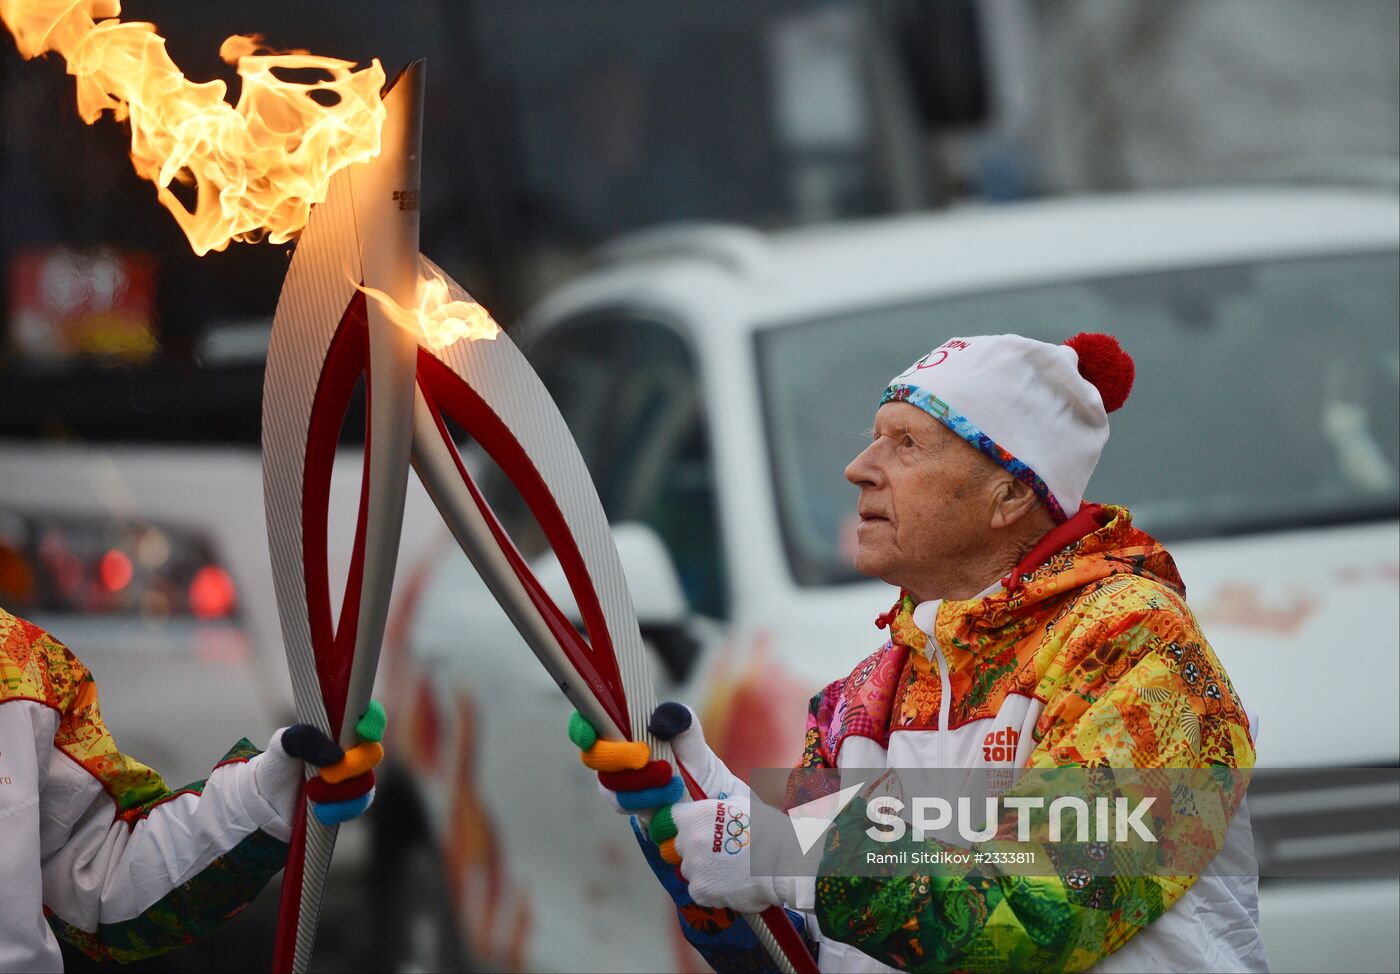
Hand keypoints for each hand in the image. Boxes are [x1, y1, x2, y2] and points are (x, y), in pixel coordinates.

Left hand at [276, 699, 385, 825]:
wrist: (270, 800)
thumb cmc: (280, 763)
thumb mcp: (284, 743)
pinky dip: (337, 809)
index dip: (373, 721)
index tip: (361, 731)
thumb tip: (337, 756)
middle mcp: (354, 750)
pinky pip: (358, 805)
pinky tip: (319, 808)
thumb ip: (306, 738)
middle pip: (373, 754)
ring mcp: (356, 776)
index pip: (370, 716)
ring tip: (311, 792)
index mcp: (341, 728)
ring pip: (365, 783)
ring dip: (337, 792)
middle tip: (326, 775)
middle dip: (351, 766)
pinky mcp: (353, 801)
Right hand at [566, 705, 685, 820]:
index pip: (583, 723)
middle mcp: (606, 752)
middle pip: (594, 756)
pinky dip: (650, 796)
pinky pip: (626, 803)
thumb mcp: (684, 724)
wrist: (694, 778)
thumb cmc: (680, 743)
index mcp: (614, 725)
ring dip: (641, 779)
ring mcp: (611, 779)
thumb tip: (657, 721)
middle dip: (619, 756)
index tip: (589, 734)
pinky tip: (672, 790)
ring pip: (612, 782)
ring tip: (670, 774)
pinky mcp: (622, 802)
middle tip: (644, 755)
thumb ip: (674, 716)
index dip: (580, 728)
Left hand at [671, 794, 795, 913]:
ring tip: (729, 871)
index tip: (693, 829)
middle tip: (718, 853)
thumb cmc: (768, 831)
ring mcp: (694, 868)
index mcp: (697, 816)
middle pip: (681, 847)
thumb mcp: (741, 806)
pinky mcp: (701, 891)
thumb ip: (718, 809)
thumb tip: (711, 813)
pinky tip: (730, 885)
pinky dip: (711, 890)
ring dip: (704, 871)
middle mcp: (690, 841)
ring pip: (690, 871)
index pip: (673, 818)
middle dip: (695, 849)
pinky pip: (699, 891)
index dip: (685, 823)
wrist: (782, 863)